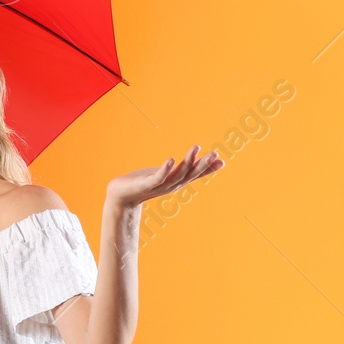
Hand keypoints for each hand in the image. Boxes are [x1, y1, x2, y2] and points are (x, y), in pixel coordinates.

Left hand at [106, 144, 223, 209]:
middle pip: (190, 174)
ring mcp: (159, 185)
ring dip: (187, 161)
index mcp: (176, 182)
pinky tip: (171, 159)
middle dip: (203, 164)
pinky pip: (158, 177)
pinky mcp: (145, 184)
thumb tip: (190, 164)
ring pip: (177, 174)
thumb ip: (178, 170)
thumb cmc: (144, 183)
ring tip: (195, 147)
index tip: (222, 160)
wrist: (121, 196)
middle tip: (215, 153)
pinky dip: (165, 169)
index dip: (208, 168)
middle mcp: (171, 185)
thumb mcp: (166, 175)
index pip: (195, 174)